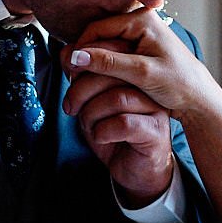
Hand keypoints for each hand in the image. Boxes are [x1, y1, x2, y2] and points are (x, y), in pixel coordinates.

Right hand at [65, 9, 217, 129]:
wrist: (198, 98)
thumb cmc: (178, 84)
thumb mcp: (142, 74)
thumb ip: (109, 63)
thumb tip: (75, 57)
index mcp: (142, 19)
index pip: (97, 28)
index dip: (80, 49)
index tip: (70, 71)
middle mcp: (139, 21)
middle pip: (98, 36)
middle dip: (85, 57)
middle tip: (72, 80)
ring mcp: (139, 34)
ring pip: (103, 46)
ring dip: (92, 63)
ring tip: (81, 83)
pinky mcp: (138, 47)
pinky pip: (112, 54)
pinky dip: (102, 67)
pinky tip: (96, 83)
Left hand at [65, 65, 175, 206]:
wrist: (134, 169)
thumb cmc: (113, 133)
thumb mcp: (91, 103)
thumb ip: (81, 79)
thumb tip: (66, 53)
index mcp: (134, 74)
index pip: (111, 54)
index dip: (85, 62)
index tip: (69, 76)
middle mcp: (149, 87)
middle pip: (112, 74)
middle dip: (81, 90)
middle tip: (70, 107)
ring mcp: (155, 109)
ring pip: (117, 98)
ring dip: (91, 113)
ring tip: (88, 125)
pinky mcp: (156, 132)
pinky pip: (124, 124)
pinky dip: (103, 131)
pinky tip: (101, 137)